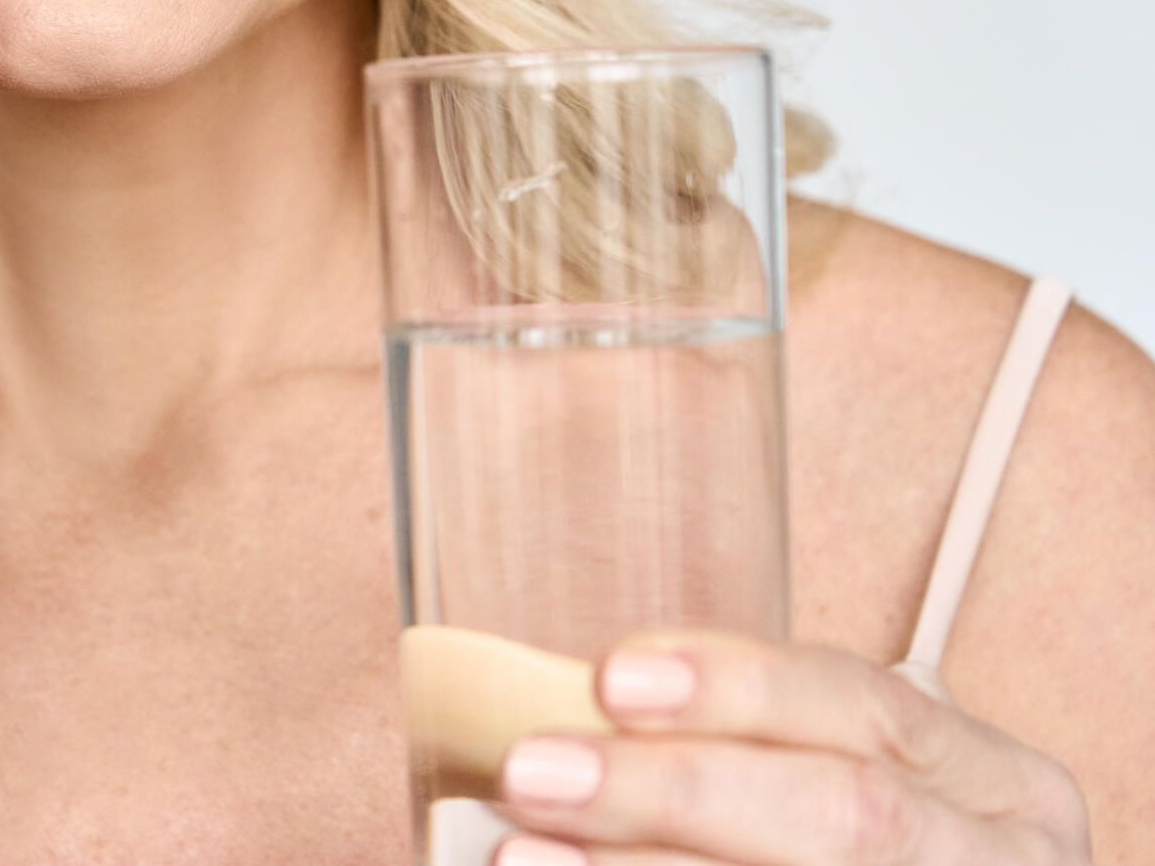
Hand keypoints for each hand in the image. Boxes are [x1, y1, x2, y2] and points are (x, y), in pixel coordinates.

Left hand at [490, 631, 1093, 864]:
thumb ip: (750, 745)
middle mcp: (1001, 863)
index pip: (868, 707)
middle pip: (845, 812)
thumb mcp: (833, 783)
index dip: (742, 687)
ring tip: (522, 852)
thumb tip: (589, 699)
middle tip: (534, 769)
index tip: (610, 677)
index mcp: (1000, 788)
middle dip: (678, 786)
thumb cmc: (834, 843)